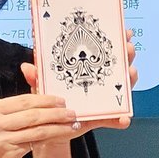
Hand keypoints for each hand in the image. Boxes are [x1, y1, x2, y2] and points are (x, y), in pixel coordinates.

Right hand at [0, 91, 78, 157]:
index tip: (61, 100)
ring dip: (57, 128)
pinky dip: (48, 139)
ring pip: (37, 131)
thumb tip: (42, 102)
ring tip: (71, 125)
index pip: (25, 100)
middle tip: (71, 112)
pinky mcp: (9, 153)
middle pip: (33, 115)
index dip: (45, 99)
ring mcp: (2, 139)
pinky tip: (58, 137)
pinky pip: (33, 144)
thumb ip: (13, 108)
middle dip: (55, 113)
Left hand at [21, 28, 137, 135]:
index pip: (103, 50)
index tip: (122, 30)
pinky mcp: (102, 118)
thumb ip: (37, 78)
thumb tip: (27, 68)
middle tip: (128, 48)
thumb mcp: (41, 86)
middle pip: (118, 65)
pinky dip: (121, 120)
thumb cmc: (48, 100)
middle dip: (126, 54)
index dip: (115, 39)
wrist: (50, 127)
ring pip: (122, 88)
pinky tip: (124, 119)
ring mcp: (103, 100)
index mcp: (86, 69)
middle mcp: (98, 82)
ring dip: (129, 80)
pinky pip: (115, 119)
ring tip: (131, 73)